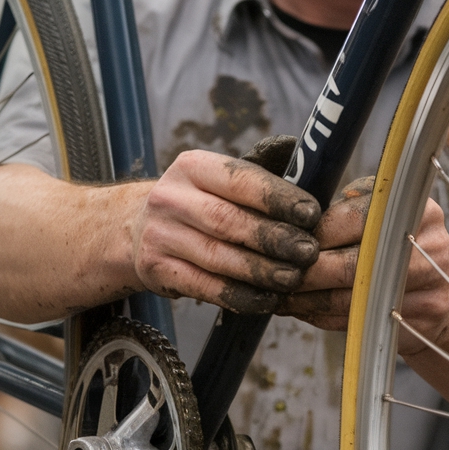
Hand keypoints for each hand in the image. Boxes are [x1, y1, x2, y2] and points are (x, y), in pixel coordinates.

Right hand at [130, 147, 321, 313]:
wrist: (137, 228)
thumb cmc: (198, 203)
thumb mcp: (218, 178)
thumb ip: (258, 170)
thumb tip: (297, 149)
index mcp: (192, 167)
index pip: (240, 180)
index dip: (278, 198)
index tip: (311, 214)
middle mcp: (170, 197)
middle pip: (228, 220)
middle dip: (274, 238)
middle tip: (308, 252)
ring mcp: (159, 235)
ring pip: (217, 256)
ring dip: (260, 271)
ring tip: (293, 278)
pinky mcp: (155, 269)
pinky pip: (204, 287)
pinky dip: (239, 296)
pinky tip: (266, 299)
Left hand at [278, 177, 448, 341]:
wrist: (442, 289)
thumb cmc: (394, 244)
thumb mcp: (382, 212)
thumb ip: (351, 204)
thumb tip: (307, 211)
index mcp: (417, 209)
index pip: (353, 219)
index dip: (314, 234)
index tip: (287, 243)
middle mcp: (430, 245)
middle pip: (352, 264)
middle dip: (306, 273)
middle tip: (276, 276)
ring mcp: (430, 285)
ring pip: (351, 299)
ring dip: (308, 300)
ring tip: (282, 296)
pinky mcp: (420, 319)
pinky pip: (358, 320)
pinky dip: (323, 317)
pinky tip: (304, 310)